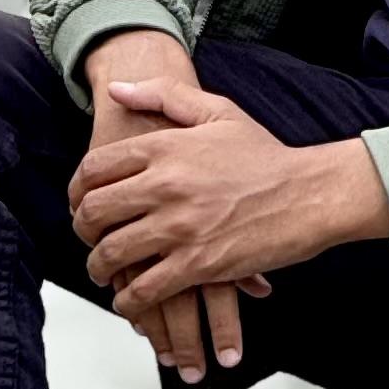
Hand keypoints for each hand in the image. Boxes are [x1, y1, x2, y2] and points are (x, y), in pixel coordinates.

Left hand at [74, 32, 255, 388]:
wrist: (310, 194)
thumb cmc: (266, 156)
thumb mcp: (217, 111)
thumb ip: (163, 94)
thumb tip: (117, 88)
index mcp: (164, 147)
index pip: (94, 168)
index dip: (77, 190)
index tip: (81, 203)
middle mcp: (164, 185)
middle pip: (93, 212)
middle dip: (82, 231)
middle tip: (89, 239)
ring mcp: (179, 227)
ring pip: (112, 254)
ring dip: (99, 269)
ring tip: (103, 273)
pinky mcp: (198, 264)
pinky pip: (144, 289)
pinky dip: (129, 300)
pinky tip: (130, 300)